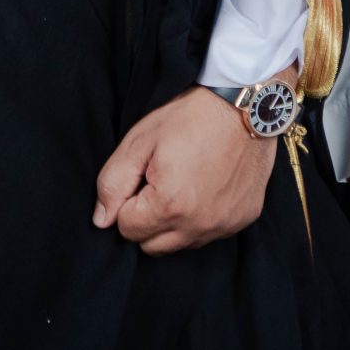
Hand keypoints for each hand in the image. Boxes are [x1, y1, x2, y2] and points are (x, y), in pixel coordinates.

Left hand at [93, 73, 286, 255]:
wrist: (247, 104)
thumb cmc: (192, 117)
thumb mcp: (140, 140)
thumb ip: (113, 183)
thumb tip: (102, 220)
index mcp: (169, 205)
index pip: (127, 229)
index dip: (128, 202)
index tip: (143, 177)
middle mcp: (199, 224)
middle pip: (152, 245)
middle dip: (147, 220)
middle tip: (159, 182)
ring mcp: (224, 225)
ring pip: (181, 244)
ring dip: (174, 223)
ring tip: (184, 183)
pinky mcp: (242, 219)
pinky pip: (210, 234)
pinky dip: (202, 219)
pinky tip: (207, 186)